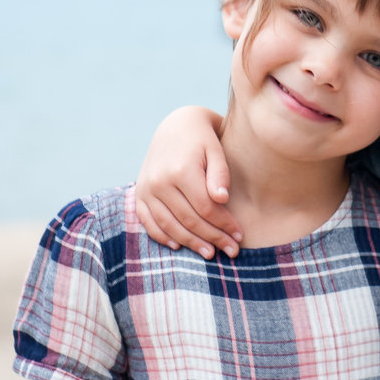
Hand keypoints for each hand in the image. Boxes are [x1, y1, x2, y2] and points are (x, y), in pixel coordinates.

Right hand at [135, 106, 242, 257]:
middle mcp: (159, 181)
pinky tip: (179, 246)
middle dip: (212, 238)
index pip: (206, 208)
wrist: (176, 126)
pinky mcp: (139, 193)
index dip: (224, 225)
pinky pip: (148, 221)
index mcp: (181, 170)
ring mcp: (146, 188)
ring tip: (210, 253)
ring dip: (190, 243)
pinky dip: (162, 236)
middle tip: (231, 251)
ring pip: (169, 225)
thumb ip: (219, 174)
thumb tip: (222, 198)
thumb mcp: (216, 150)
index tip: (239, 235)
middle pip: (189, 220)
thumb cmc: (203, 139)